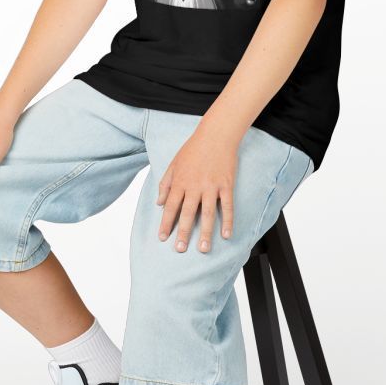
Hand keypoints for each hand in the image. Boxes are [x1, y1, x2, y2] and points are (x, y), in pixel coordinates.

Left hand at [155, 127, 239, 252]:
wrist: (216, 135)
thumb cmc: (193, 148)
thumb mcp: (174, 164)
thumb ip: (165, 184)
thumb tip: (158, 203)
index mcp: (180, 182)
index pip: (170, 206)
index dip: (166, 223)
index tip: (163, 237)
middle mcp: (194, 186)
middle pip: (187, 213)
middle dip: (183, 233)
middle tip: (180, 249)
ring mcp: (211, 186)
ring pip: (207, 213)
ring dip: (205, 232)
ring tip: (204, 249)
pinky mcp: (226, 185)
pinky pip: (227, 206)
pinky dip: (227, 221)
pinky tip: (226, 234)